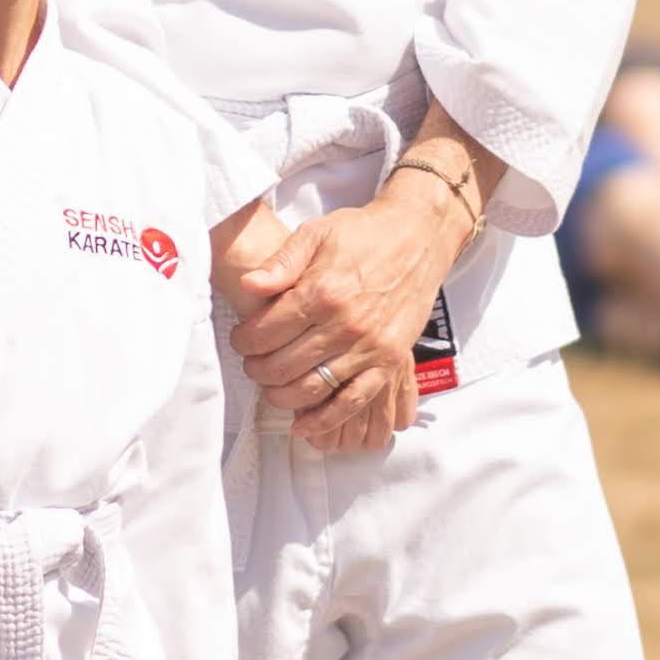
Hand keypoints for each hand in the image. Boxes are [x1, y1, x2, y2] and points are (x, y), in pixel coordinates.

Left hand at [224, 171, 474, 449]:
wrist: (419, 237)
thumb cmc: (363, 234)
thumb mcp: (316, 233)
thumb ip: (281, 262)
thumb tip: (249, 285)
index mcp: (322, 290)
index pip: (267, 331)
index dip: (244, 341)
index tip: (240, 340)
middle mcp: (345, 323)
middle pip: (284, 364)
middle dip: (258, 370)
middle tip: (251, 365)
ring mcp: (370, 345)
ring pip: (313, 388)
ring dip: (282, 396)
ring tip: (271, 388)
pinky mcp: (390, 360)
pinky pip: (354, 400)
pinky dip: (326, 419)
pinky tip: (303, 426)